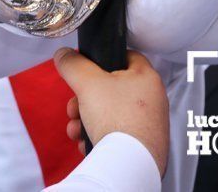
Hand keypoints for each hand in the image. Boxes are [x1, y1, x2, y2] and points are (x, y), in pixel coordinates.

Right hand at [54, 48, 168, 176]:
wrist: (129, 163)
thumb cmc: (118, 120)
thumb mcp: (87, 82)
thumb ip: (73, 64)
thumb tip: (64, 55)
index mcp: (147, 78)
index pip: (126, 56)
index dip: (103, 58)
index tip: (87, 67)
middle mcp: (153, 100)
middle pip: (111, 88)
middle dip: (84, 98)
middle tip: (74, 106)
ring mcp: (149, 124)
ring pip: (110, 113)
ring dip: (86, 119)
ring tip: (76, 129)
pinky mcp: (143, 145)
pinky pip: (116, 133)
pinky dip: (98, 135)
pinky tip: (87, 142)